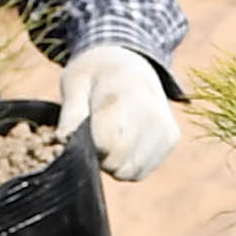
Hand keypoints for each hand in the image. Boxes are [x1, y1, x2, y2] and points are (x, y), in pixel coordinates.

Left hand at [56, 45, 178, 180]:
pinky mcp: (172, 138)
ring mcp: (164, 126)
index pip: (105, 145)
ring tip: (111, 137)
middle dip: (100, 158)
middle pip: (117, 163)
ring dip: (114, 163)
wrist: (132, 63)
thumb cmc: (95, 76)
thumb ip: (70, 114)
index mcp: (121, 96)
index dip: (88, 146)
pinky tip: (126, 140)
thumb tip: (63, 142)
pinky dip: (129, 163)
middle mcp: (149, 112)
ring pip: (130, 172)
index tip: (83, 132)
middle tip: (95, 135)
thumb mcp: (74, 84)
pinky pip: (141, 171)